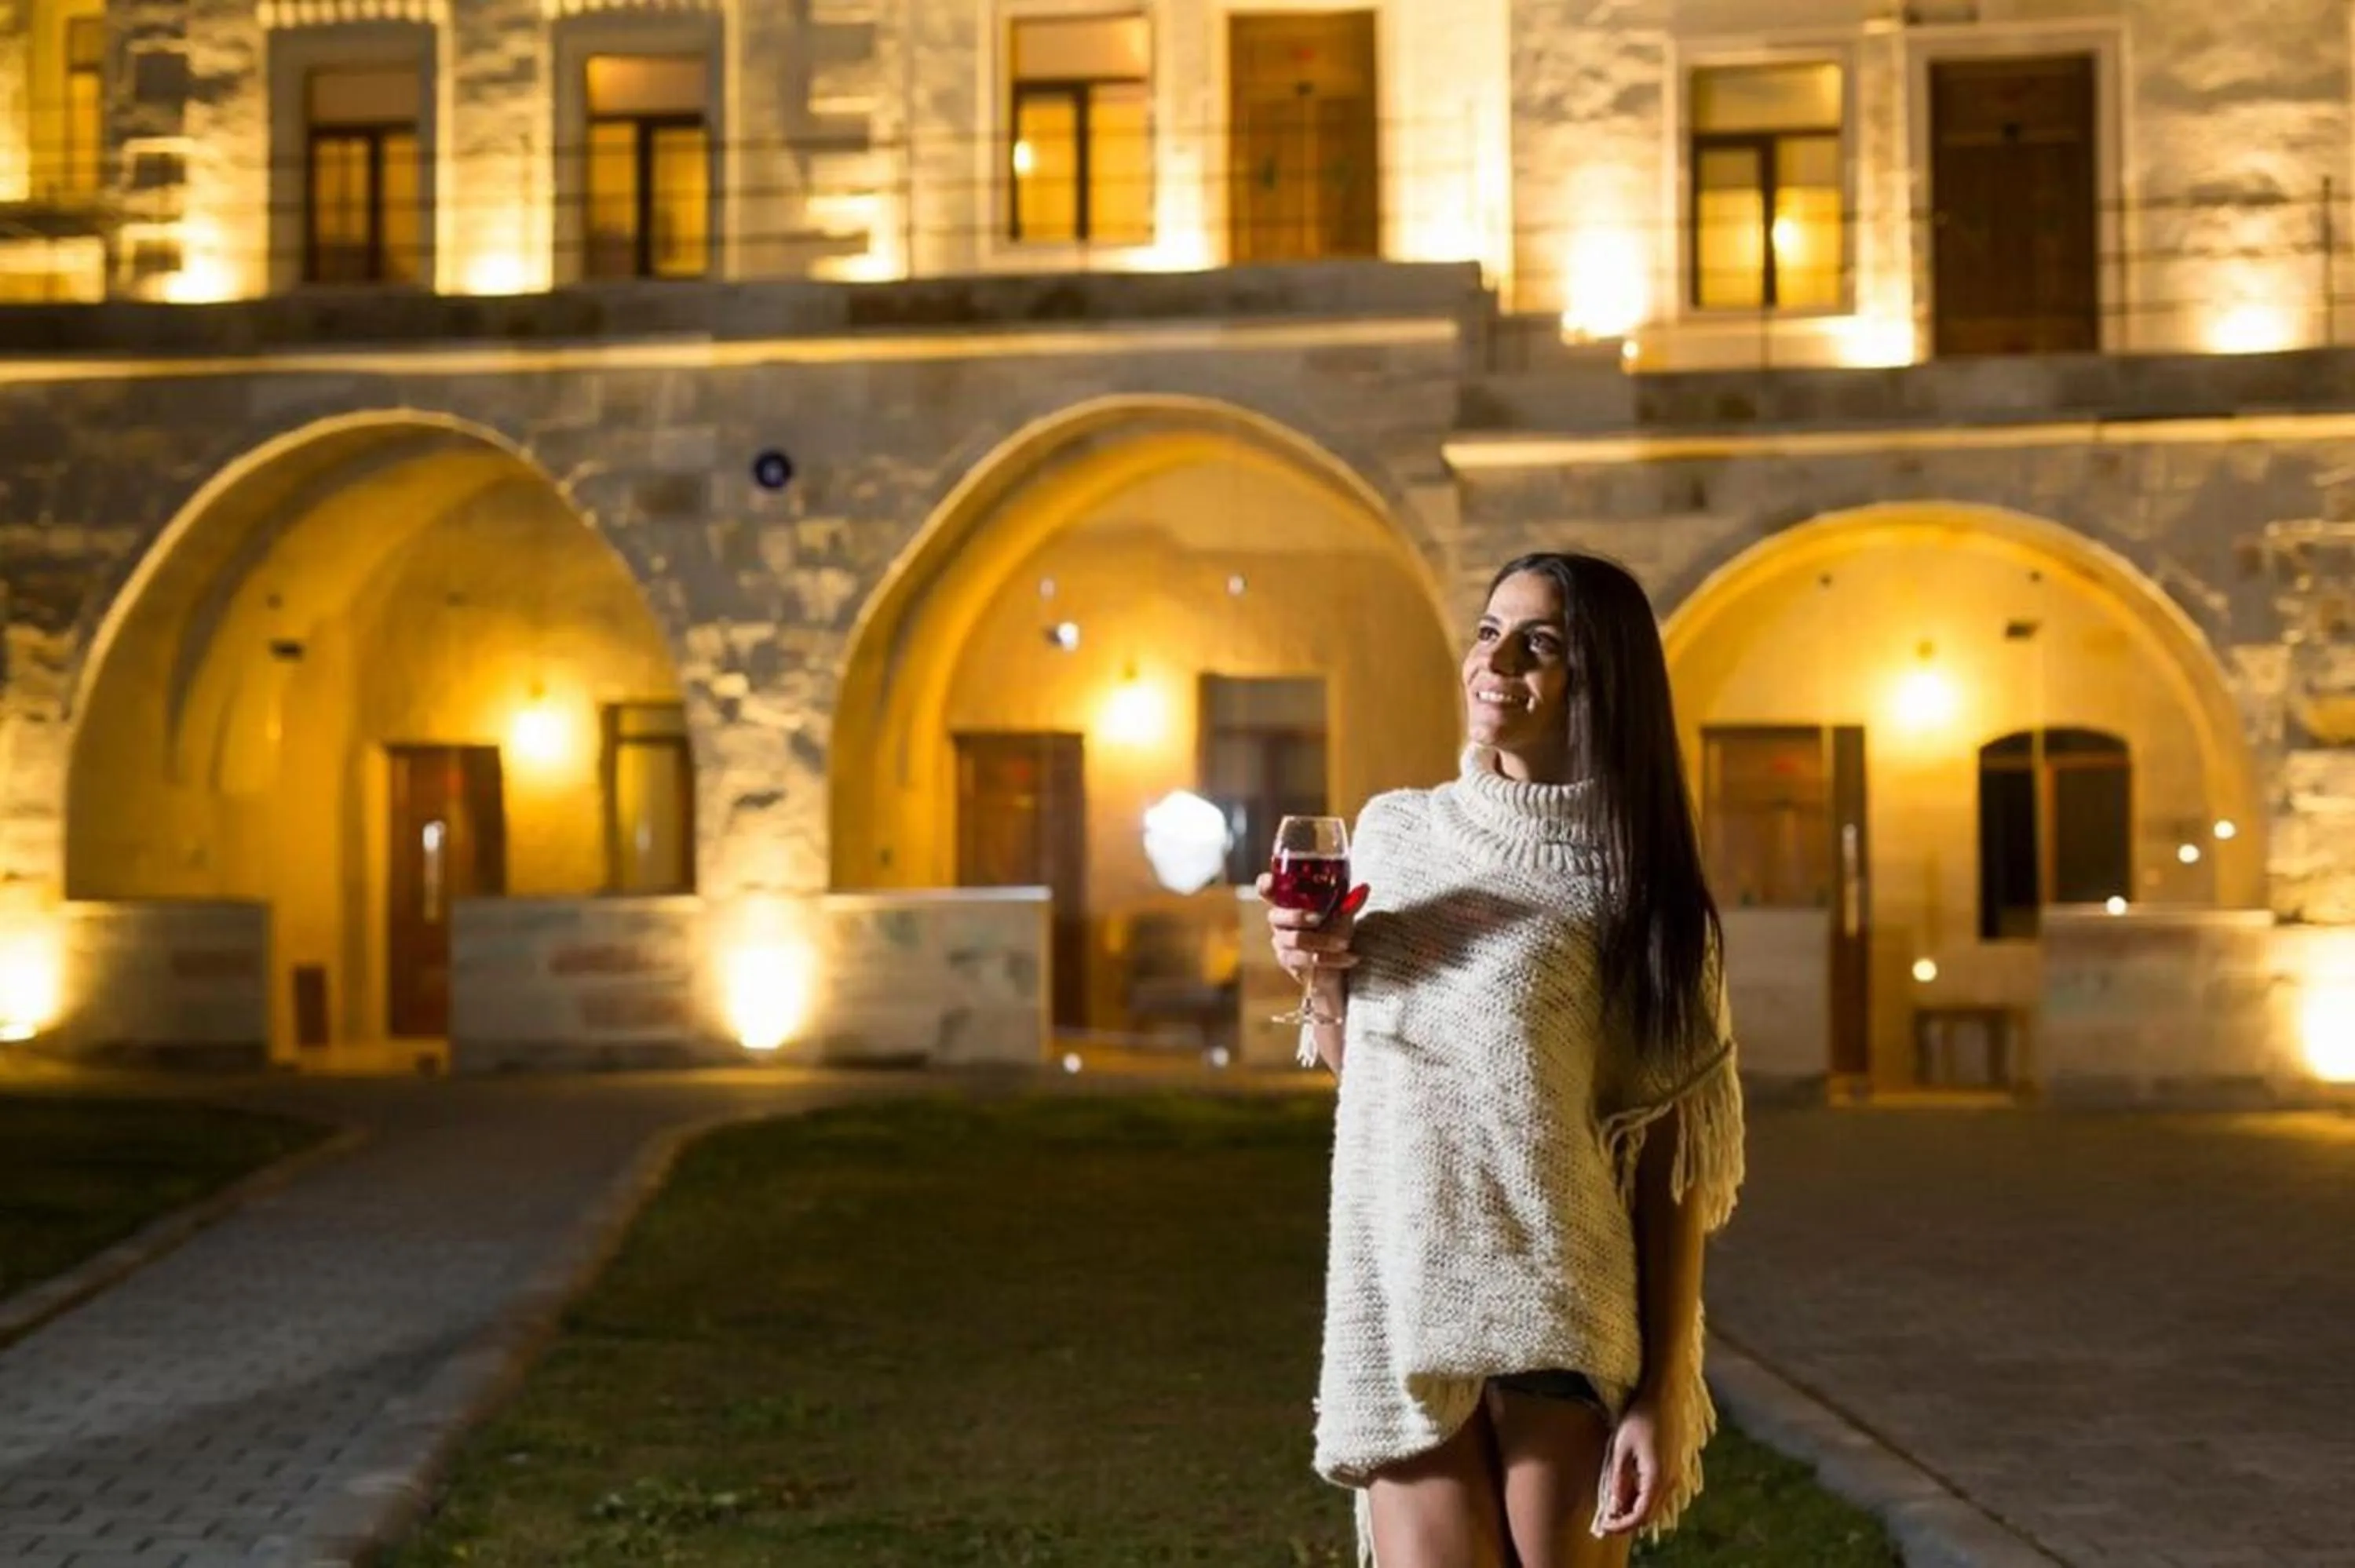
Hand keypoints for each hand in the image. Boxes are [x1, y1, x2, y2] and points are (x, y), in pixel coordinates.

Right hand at [1257, 874, 1357, 1018]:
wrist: (1337, 970)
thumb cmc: (1334, 935)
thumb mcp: (1343, 917)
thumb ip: (1350, 903)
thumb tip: (1364, 888)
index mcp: (1287, 904)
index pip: (1266, 891)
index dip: (1265, 885)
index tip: (1272, 881)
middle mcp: (1279, 923)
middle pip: (1276, 916)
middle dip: (1298, 916)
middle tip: (1320, 918)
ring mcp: (1282, 944)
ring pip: (1296, 940)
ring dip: (1323, 941)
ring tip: (1345, 943)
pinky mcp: (1290, 963)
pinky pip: (1307, 960)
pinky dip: (1332, 959)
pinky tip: (1350, 958)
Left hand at [1591, 1398, 1672, 1537]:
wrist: (1666, 1396)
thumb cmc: (1641, 1417)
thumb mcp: (1621, 1448)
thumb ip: (1619, 1480)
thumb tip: (1614, 1506)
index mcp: (1657, 1478)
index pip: (1640, 1516)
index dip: (1621, 1525)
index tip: (1604, 1526)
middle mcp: (1671, 1482)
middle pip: (1651, 1515)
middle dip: (1628, 1520)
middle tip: (1607, 1517)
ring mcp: (1677, 1476)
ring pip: (1657, 1506)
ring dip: (1637, 1509)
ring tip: (1615, 1503)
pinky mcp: (1677, 1468)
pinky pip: (1662, 1494)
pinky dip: (1645, 1498)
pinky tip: (1630, 1488)